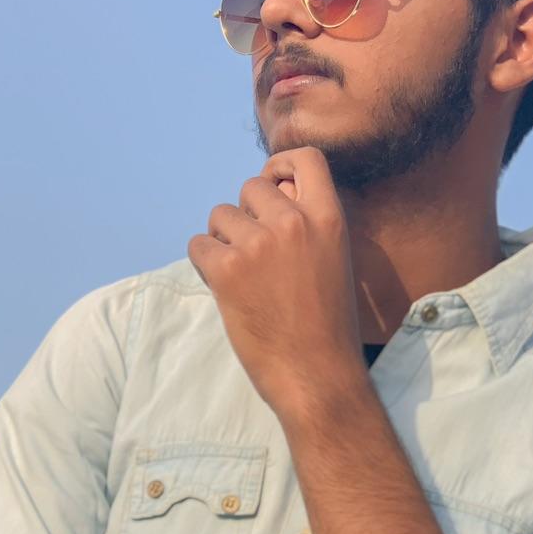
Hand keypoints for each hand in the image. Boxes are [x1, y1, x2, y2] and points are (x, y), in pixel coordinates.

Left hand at [187, 147, 366, 418]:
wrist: (317, 375)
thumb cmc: (328, 325)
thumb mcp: (334, 260)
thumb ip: (308, 224)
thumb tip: (272, 192)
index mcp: (328, 218)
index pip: (307, 158)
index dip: (282, 166)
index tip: (273, 185)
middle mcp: (294, 222)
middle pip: (251, 187)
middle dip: (245, 214)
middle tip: (253, 252)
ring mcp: (258, 244)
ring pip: (220, 215)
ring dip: (223, 240)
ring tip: (243, 275)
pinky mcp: (227, 270)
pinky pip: (198, 245)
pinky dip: (204, 263)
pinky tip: (224, 287)